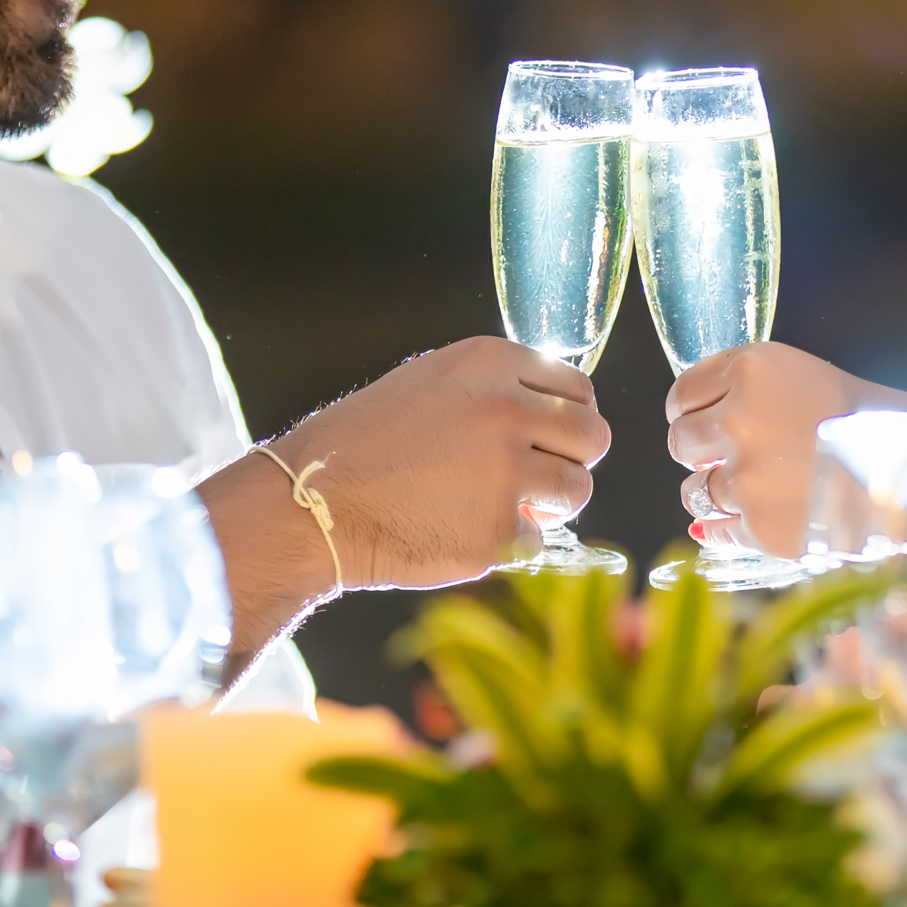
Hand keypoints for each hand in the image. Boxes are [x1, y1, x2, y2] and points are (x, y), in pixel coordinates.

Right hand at [211, 337, 609, 592]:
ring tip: (500, 504)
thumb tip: (553, 417)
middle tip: (537, 475)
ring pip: (578, 490)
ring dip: (550, 504)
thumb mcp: (431, 383)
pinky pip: (538, 540)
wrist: (312, 503)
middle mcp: (509, 410)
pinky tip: (462, 530)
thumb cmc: (364, 443)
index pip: (578, 388)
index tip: (548, 437)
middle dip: (572, 459)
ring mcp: (508, 473)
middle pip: (594, 436)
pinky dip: (509, 543)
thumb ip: (496, 391)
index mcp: (492, 363)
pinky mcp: (500, 531)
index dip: (567, 418)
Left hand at [665, 341, 906, 557]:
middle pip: (680, 442)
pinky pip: (717, 533)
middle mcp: (738, 420)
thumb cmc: (873, 420)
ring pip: (693, 492)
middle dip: (701, 452)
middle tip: (739, 456)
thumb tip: (692, 417)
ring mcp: (745, 479)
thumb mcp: (809, 377)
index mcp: (751, 369)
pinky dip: (730, 531)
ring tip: (763, 489)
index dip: (692, 411)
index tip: (708, 421)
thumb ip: (747, 389)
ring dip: (716, 493)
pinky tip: (761, 518)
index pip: (682, 394)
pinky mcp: (759, 528)